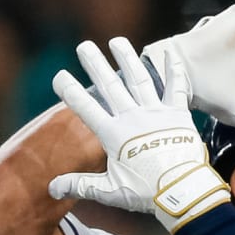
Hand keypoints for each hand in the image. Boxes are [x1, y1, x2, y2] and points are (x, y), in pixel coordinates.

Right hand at [50, 39, 229, 232]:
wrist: (182, 191)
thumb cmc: (145, 193)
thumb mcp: (109, 191)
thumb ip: (80, 185)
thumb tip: (52, 188)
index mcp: (114, 135)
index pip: (86, 108)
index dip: (71, 91)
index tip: (59, 76)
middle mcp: (133, 117)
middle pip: (110, 86)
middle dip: (95, 64)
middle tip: (84, 45)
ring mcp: (156, 113)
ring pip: (139, 79)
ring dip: (127, 59)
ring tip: (117, 41)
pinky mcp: (178, 114)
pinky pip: (177, 87)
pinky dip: (174, 71)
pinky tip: (170, 54)